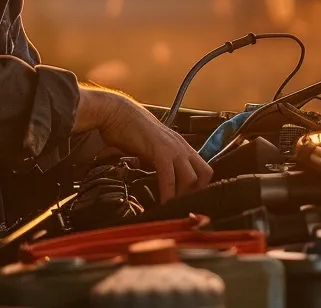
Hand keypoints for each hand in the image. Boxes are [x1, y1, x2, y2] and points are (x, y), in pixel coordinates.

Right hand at [77, 88, 211, 201]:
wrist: (116, 112)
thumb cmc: (129, 129)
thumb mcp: (150, 147)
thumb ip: (157, 161)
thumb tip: (156, 178)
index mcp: (181, 145)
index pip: (203, 169)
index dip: (199, 186)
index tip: (189, 199)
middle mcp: (182, 146)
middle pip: (204, 174)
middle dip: (196, 193)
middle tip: (183, 206)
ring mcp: (173, 148)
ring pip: (191, 178)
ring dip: (182, 196)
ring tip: (172, 208)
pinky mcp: (159, 152)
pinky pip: (169, 177)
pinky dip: (168, 194)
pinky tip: (162, 204)